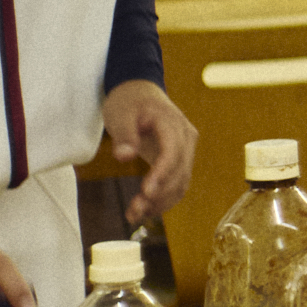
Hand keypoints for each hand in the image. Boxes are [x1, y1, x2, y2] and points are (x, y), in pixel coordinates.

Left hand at [98, 80, 195, 225]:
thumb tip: (124, 157)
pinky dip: (162, 200)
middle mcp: (186, 139)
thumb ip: (124, 135)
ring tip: (135, 214)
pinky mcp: (178, 161)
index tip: (146, 191)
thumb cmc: (130, 101)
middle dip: (159, 195)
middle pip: (180, 173)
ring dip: (161, 202)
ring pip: (180, 183)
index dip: (162, 174)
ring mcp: (184, 151)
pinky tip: (143, 210)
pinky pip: (176, 184)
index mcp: (174, 124)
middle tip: (135, 210)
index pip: (173, 153)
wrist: (139, 91)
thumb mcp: (121, 113)